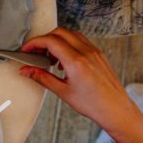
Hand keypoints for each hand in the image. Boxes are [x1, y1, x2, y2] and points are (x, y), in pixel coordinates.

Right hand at [18, 27, 142, 137]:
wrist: (116, 109)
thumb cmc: (94, 104)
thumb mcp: (63, 92)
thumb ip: (42, 78)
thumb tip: (27, 71)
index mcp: (76, 62)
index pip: (50, 41)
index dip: (35, 42)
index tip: (27, 50)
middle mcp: (86, 52)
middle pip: (59, 32)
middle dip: (44, 39)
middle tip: (36, 52)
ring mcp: (94, 52)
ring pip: (71, 34)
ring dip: (57, 41)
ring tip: (51, 58)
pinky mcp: (99, 54)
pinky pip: (81, 41)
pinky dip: (69, 45)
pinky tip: (65, 61)